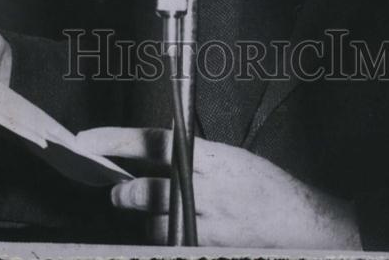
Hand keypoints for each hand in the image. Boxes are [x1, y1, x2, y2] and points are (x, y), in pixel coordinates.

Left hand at [76, 126, 361, 248]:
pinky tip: (167, 231)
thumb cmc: (267, 188)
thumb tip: (152, 156)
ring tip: (139, 210)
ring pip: (155, 225)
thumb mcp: (230, 158)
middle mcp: (206, 190)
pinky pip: (172, 244)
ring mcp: (207, 224)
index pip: (152, 141)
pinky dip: (163, 238)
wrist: (302, 223)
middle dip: (126, 193)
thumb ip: (193, 157)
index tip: (86, 140)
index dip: (115, 140)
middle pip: (146, 191)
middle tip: (117, 190)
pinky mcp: (209, 248)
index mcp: (211, 157)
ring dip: (143, 220)